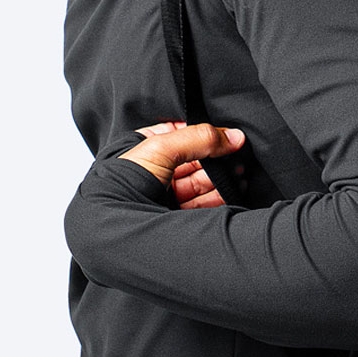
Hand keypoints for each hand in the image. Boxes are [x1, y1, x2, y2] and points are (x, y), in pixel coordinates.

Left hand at [123, 120, 246, 207]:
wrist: (117, 221)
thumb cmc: (124, 181)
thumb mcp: (161, 147)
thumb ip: (198, 137)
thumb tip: (234, 136)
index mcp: (148, 146)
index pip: (185, 135)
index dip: (207, 136)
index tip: (229, 138)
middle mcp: (158, 168)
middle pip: (197, 159)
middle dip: (220, 160)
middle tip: (239, 159)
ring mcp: (167, 191)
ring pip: (202, 181)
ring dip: (223, 179)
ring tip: (240, 176)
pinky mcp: (175, 212)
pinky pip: (202, 202)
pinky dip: (219, 197)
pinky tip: (232, 191)